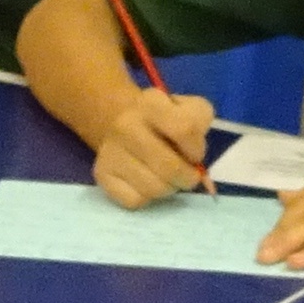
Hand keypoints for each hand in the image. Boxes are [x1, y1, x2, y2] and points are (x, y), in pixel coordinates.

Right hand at [84, 85, 220, 208]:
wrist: (124, 123)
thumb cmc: (166, 121)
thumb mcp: (190, 109)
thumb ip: (201, 127)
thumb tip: (196, 165)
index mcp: (151, 102)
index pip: (185, 130)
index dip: (197, 149)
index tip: (195, 154)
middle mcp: (125, 124)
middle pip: (169, 168)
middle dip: (187, 178)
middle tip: (187, 175)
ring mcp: (110, 151)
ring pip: (153, 188)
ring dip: (168, 189)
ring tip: (166, 177)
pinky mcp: (102, 174)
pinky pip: (135, 200)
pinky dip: (147, 197)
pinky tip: (146, 182)